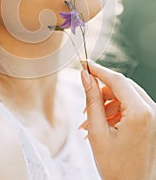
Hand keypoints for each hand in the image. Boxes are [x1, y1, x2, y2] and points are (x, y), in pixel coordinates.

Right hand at [80, 62, 155, 179]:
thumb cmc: (117, 168)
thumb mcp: (98, 132)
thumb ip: (92, 100)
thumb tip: (86, 76)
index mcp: (140, 113)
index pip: (117, 80)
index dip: (98, 70)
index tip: (84, 64)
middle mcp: (152, 111)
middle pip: (122, 87)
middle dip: (101, 92)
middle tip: (85, 103)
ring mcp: (154, 116)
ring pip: (126, 96)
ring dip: (107, 104)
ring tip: (90, 121)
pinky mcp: (153, 122)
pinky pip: (132, 106)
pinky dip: (116, 111)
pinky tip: (102, 124)